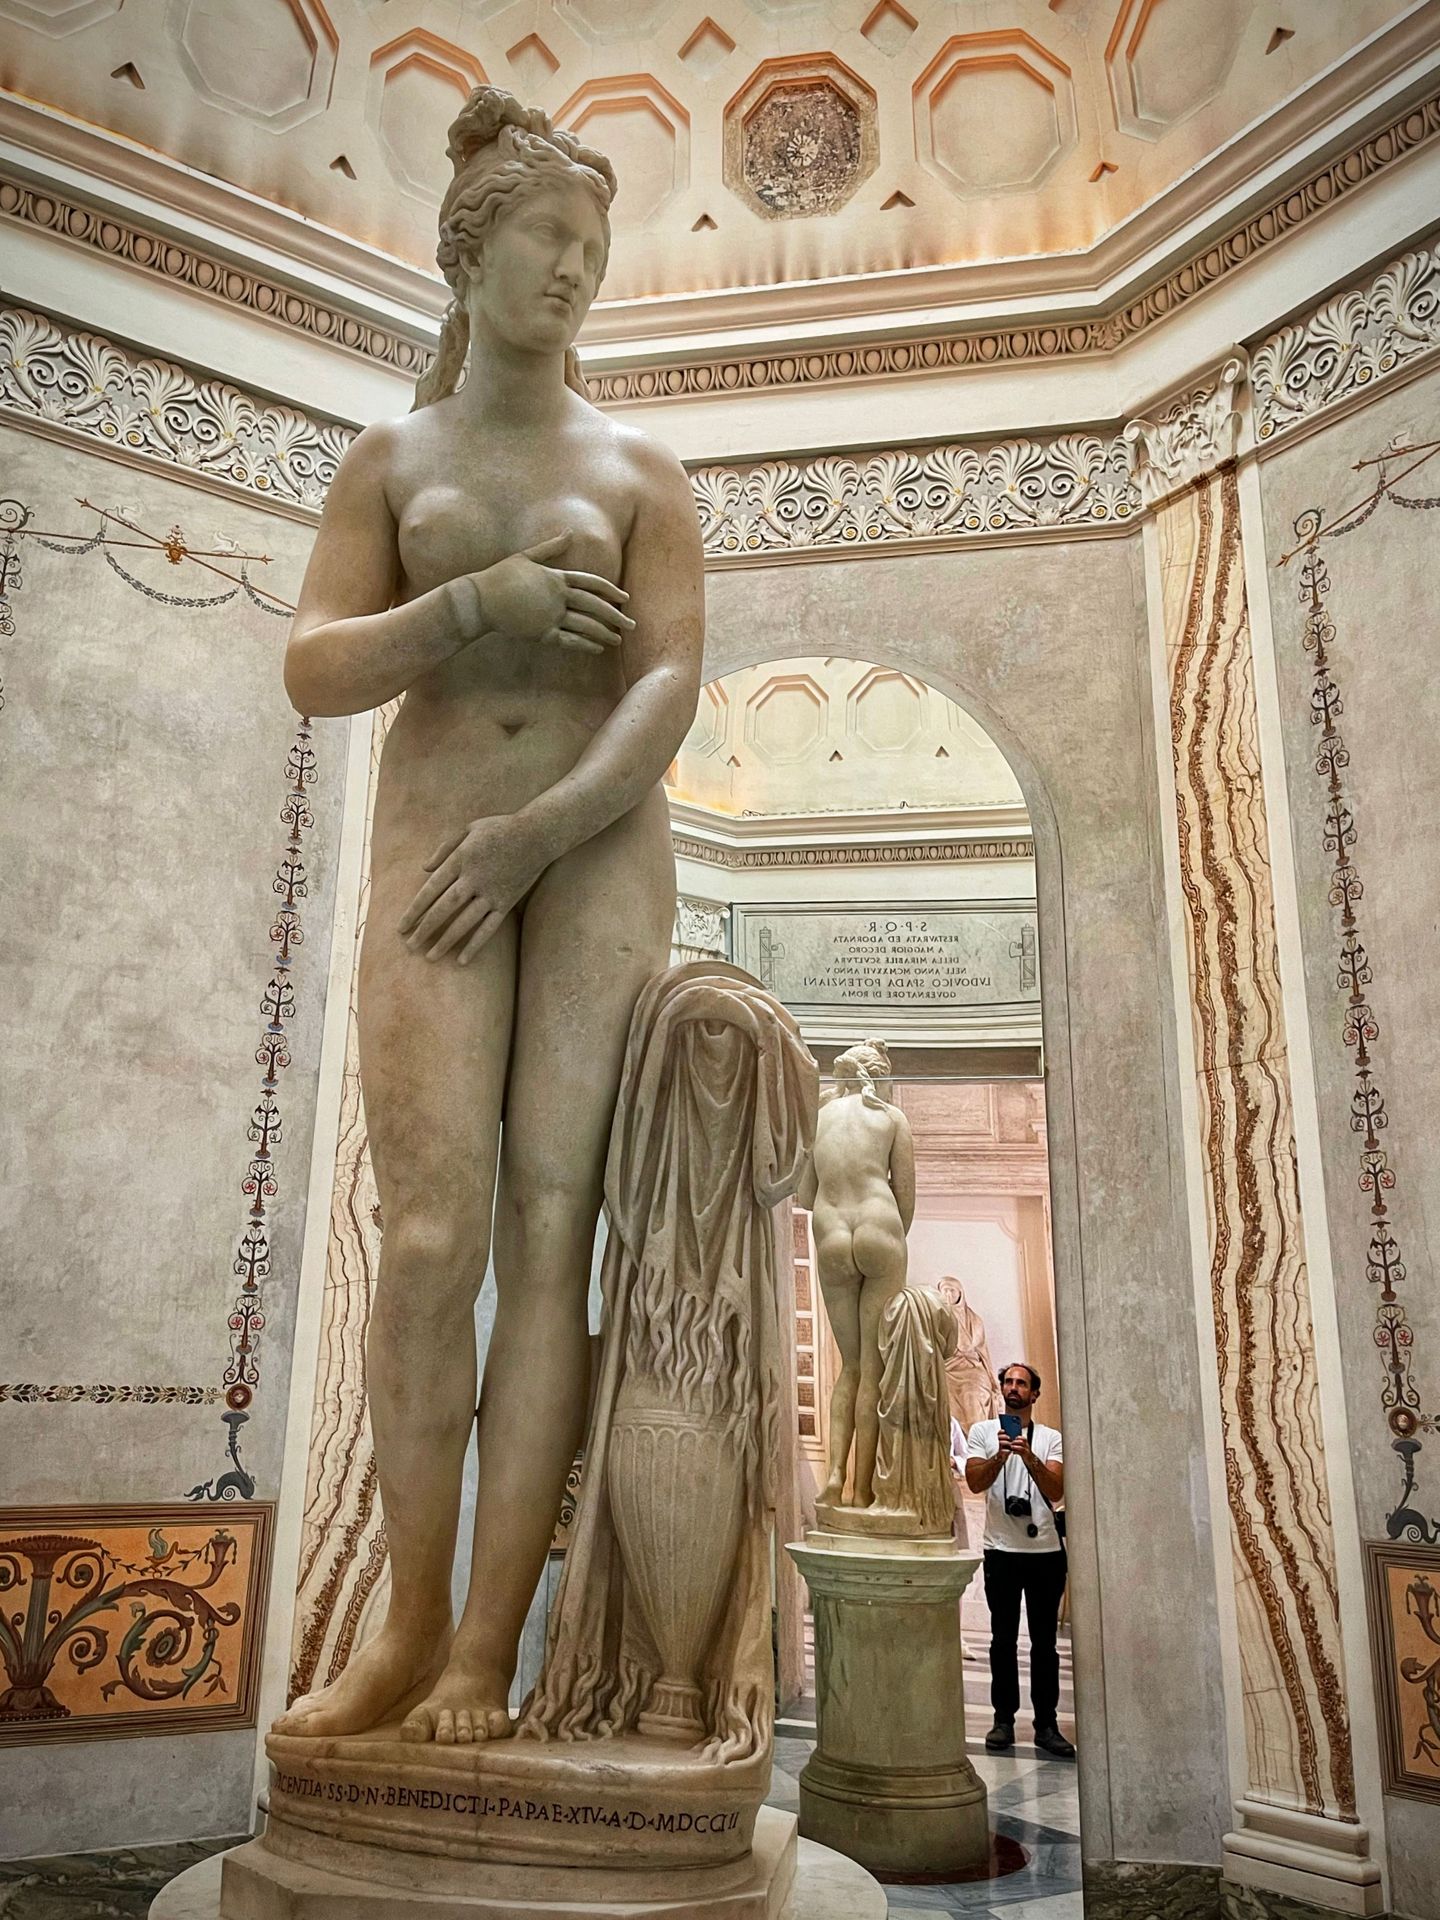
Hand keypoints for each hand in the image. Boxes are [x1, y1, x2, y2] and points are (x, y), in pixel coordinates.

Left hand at [398, 812, 547, 963]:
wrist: (539, 834)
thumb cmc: (501, 828)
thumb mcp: (469, 828)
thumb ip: (444, 848)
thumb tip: (424, 870)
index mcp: (461, 859)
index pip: (431, 889)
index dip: (414, 910)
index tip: (401, 927)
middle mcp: (474, 878)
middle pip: (444, 908)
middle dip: (425, 929)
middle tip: (409, 946)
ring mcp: (491, 892)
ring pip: (464, 922)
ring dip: (445, 941)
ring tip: (430, 957)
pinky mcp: (507, 902)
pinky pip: (489, 927)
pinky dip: (476, 944)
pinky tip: (462, 960)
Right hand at [450, 534, 634, 653]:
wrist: (479, 599)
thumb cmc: (500, 576)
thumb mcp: (526, 557)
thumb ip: (551, 548)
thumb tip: (569, 532)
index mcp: (556, 577)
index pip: (591, 583)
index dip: (611, 590)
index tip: (626, 598)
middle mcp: (558, 597)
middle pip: (595, 606)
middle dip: (616, 615)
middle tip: (632, 624)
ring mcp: (550, 616)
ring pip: (585, 626)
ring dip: (604, 633)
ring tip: (618, 640)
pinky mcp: (541, 633)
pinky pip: (569, 641)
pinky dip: (585, 645)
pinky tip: (598, 649)